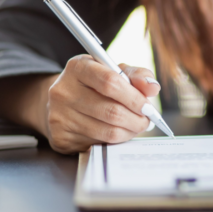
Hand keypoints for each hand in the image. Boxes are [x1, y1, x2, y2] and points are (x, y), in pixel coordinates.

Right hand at [40, 55, 160, 153]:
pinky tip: (118, 133)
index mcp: (78, 67)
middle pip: (111, 111)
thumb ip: (137, 75)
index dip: (134, 97)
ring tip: (136, 126)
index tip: (148, 107)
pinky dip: (115, 141)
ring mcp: (59, 115)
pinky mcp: (60, 137)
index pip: (110, 82)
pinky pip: (99, 144)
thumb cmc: (95, 84)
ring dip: (130, 132)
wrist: (62, 102)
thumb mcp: (114, 71)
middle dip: (137, 119)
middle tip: (147, 121)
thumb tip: (153, 87)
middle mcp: (63, 90)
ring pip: (108, 131)